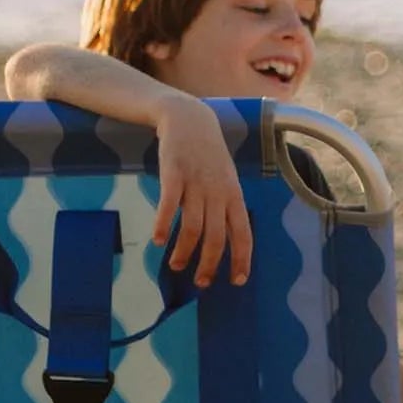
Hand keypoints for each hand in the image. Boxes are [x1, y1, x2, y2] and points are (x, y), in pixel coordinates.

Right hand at [153, 101, 251, 287]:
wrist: (189, 119)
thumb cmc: (208, 155)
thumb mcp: (226, 180)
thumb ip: (225, 207)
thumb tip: (224, 240)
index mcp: (234, 196)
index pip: (243, 234)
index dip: (242, 259)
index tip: (237, 281)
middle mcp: (218, 192)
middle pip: (217, 237)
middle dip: (209, 264)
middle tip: (201, 282)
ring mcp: (196, 183)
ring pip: (193, 227)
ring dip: (184, 251)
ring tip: (176, 266)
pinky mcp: (174, 174)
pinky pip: (169, 205)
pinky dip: (164, 225)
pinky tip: (158, 240)